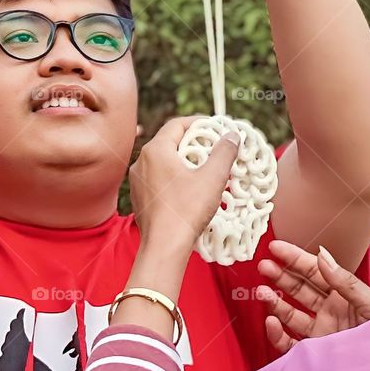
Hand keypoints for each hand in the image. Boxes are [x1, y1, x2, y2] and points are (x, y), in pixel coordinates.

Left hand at [130, 117, 239, 256]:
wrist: (164, 247)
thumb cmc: (188, 209)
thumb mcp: (212, 177)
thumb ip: (224, 152)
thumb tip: (232, 135)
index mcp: (155, 150)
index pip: (177, 124)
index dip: (199, 123)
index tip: (216, 129)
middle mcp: (141, 161)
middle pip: (170, 142)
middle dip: (194, 143)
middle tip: (214, 149)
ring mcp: (137, 181)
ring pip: (163, 162)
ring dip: (184, 162)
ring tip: (205, 170)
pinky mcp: (140, 198)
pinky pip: (158, 179)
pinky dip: (175, 178)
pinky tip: (190, 190)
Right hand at [258, 240, 369, 353]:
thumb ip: (345, 282)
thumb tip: (321, 255)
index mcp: (342, 294)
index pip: (314, 271)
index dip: (294, 259)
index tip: (275, 248)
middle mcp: (328, 311)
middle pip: (299, 289)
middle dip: (281, 276)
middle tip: (263, 266)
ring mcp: (320, 332)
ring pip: (290, 313)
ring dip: (275, 301)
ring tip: (261, 291)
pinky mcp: (314, 353)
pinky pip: (289, 343)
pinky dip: (277, 334)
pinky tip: (271, 321)